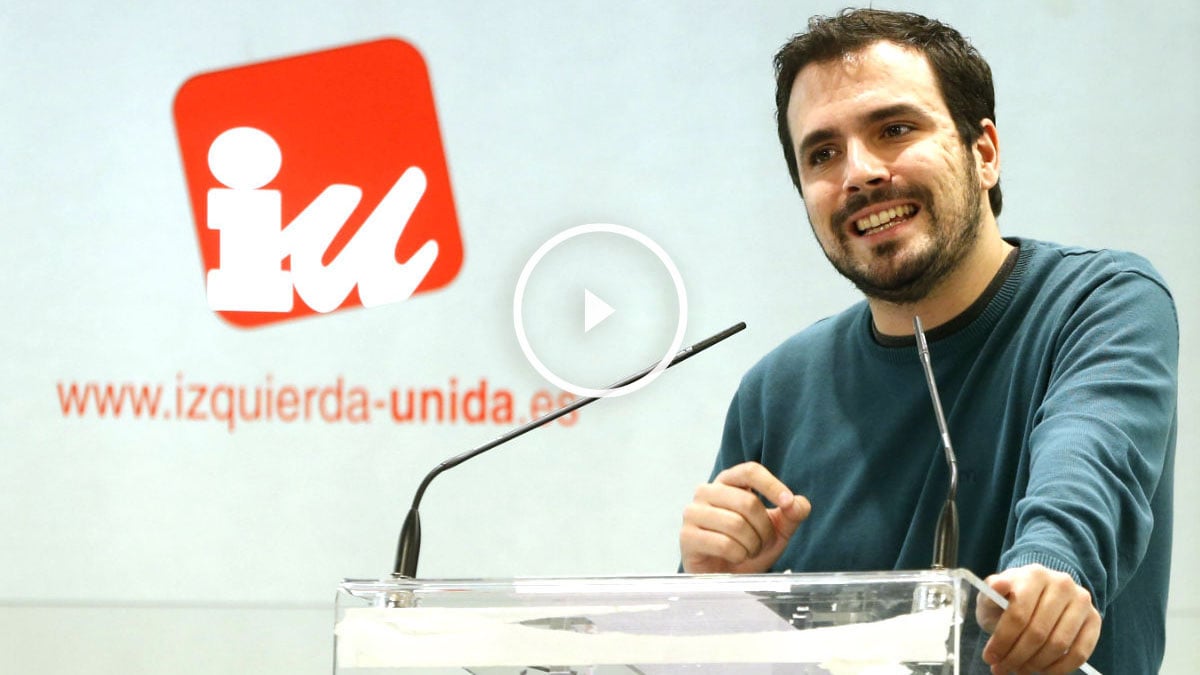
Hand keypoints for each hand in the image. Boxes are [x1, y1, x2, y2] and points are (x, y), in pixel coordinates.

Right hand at [679, 461, 810, 573]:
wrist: (724, 574)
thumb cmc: (748, 545)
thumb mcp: (777, 529)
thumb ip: (792, 513)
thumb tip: (797, 504)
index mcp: (728, 481)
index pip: (750, 471)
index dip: (771, 485)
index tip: (788, 502)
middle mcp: (706, 491)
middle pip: (748, 502)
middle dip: (764, 529)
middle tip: (763, 543)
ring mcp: (693, 512)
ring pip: (736, 524)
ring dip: (752, 545)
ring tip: (749, 551)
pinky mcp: (687, 536)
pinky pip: (723, 544)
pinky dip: (738, 555)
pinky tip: (735, 558)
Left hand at [977, 563, 1100, 673]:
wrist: (1035, 594)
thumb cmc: (1009, 599)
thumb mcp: (992, 595)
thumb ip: (991, 593)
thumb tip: (998, 585)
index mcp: (1034, 574)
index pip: (1019, 614)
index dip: (1003, 640)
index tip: (989, 657)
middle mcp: (1062, 584)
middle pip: (1038, 632)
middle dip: (1017, 656)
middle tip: (1003, 668)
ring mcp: (1081, 601)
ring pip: (1059, 644)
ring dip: (1036, 664)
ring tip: (1020, 670)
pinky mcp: (1094, 619)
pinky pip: (1080, 652)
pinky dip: (1060, 668)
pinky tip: (1043, 671)